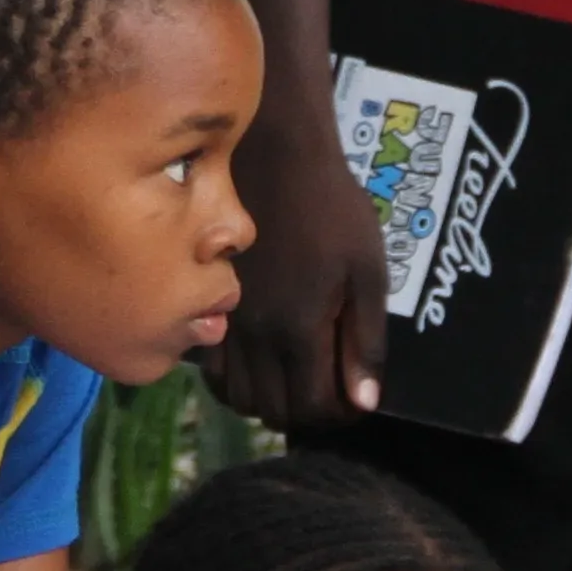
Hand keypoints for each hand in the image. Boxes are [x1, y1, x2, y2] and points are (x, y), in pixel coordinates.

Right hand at [212, 108, 390, 431]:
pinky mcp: (204, 302)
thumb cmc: (331, 208)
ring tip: (293, 378)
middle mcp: (255, 337)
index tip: (354, 399)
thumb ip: (365, 340)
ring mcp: (224, 320)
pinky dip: (234, 380)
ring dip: (267, 400)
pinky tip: (258, 359)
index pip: (313, 408)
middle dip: (304, 413)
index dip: (338, 415)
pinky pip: (211, 368)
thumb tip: (363, 403)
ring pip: (237, 397)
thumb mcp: (367, 271)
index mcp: (299, 330)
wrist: (275, 156)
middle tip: (326, 389)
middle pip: (272, 411)